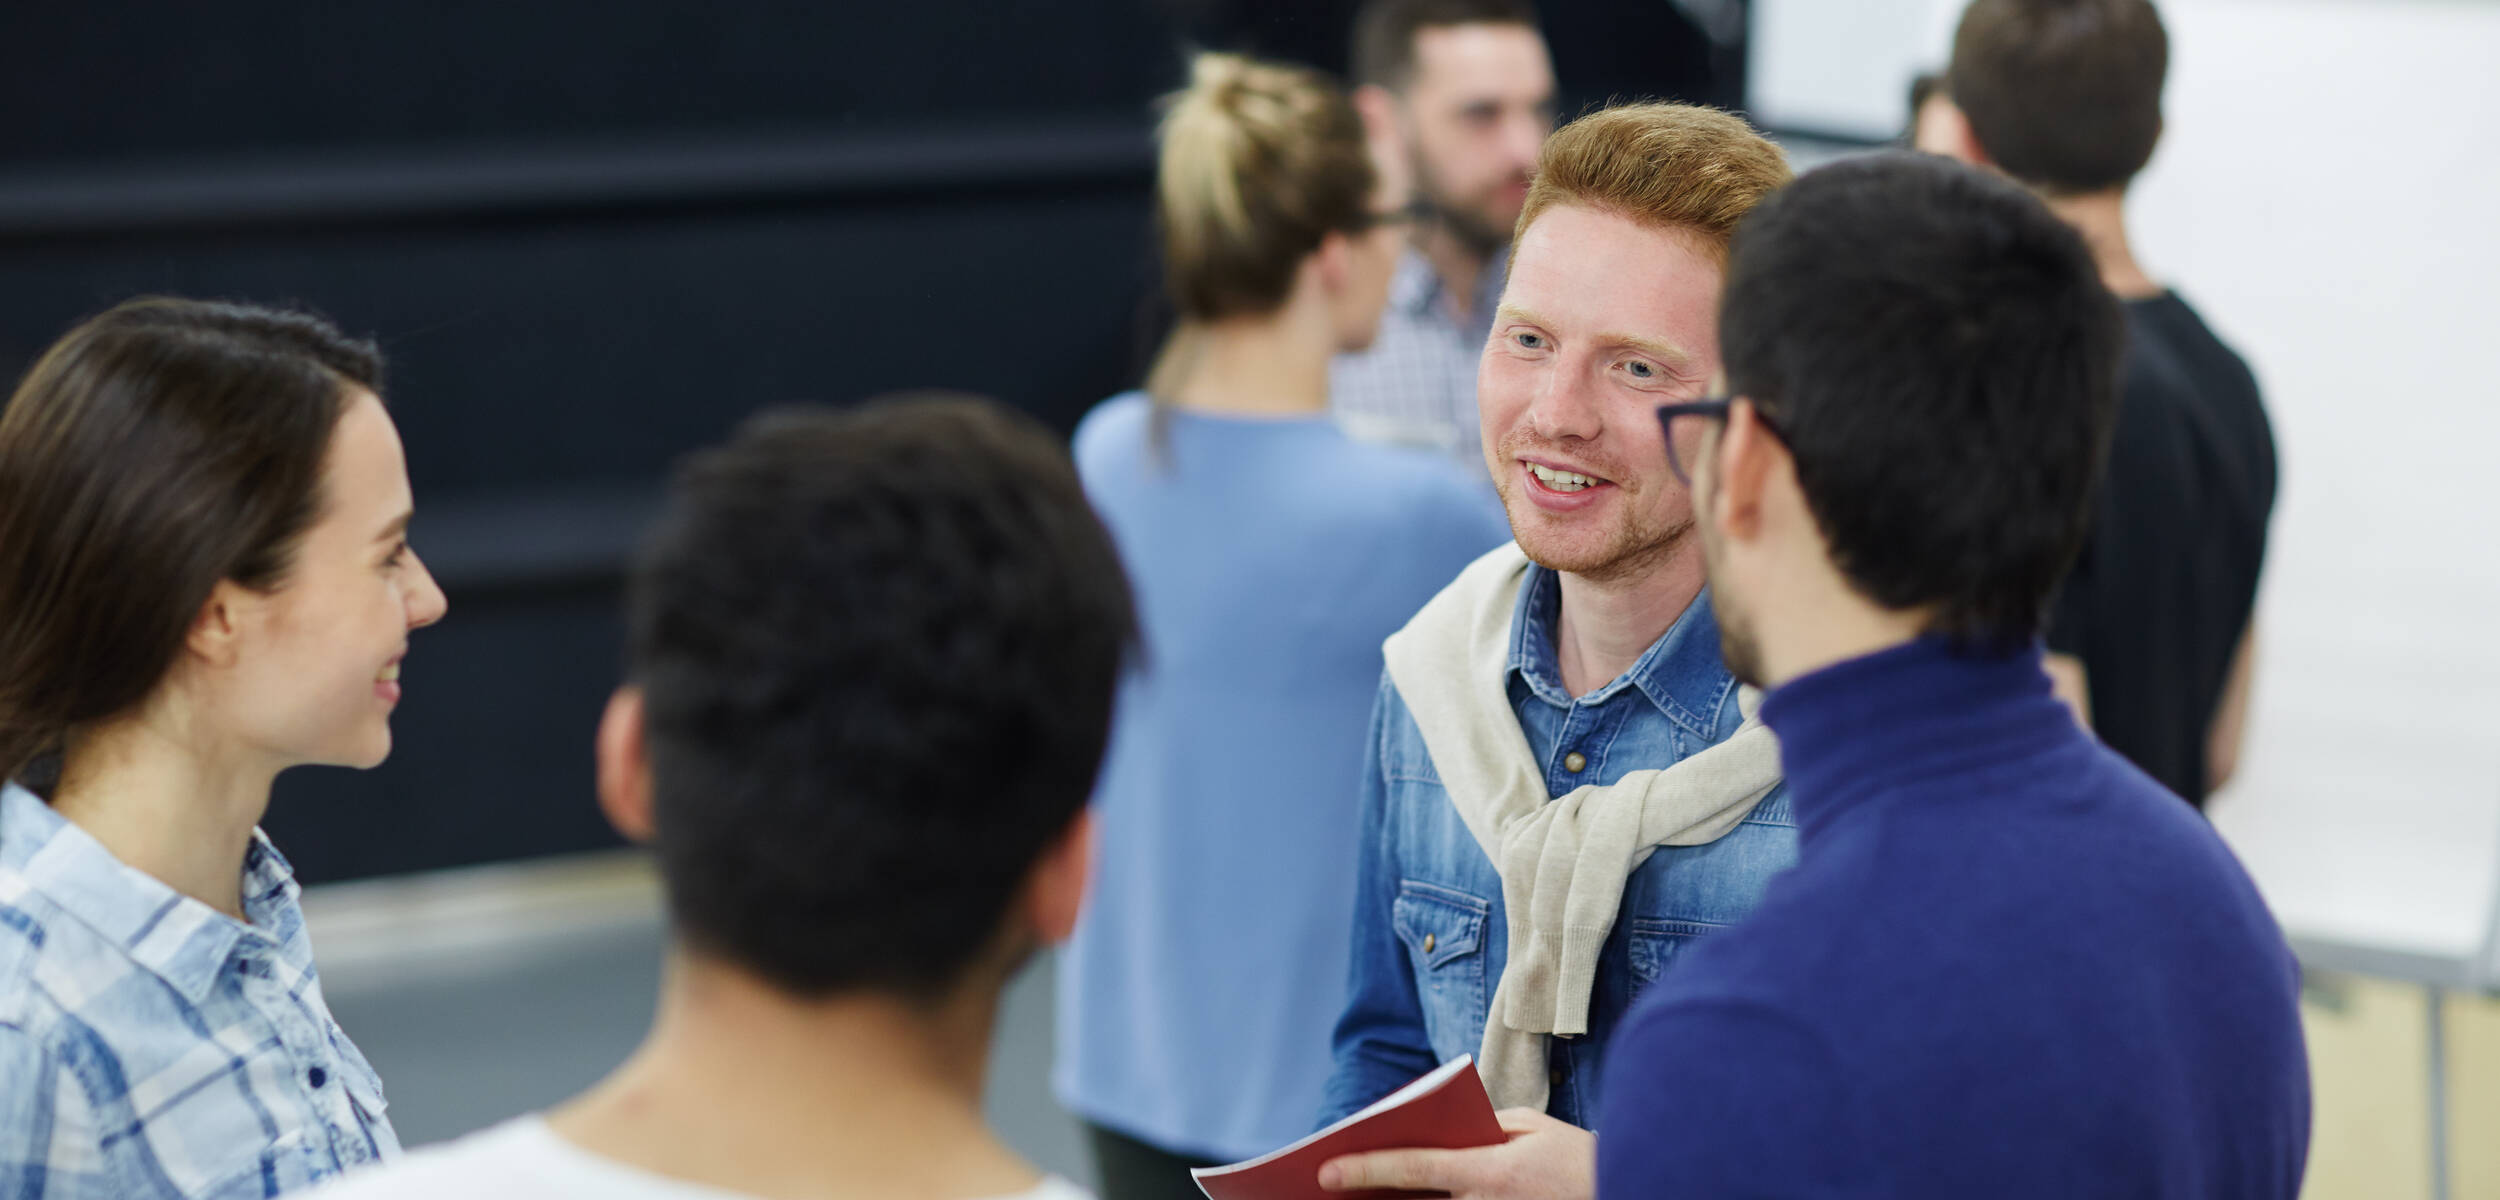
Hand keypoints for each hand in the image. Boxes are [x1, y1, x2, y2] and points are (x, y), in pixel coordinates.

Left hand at [1316, 1109, 1594, 1199]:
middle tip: (1335, 1191)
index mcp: (1490, 1171)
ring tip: (1368, 1196)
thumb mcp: (1534, 1128)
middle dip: (1378, 1197)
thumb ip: (1485, 1125)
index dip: (1365, 1168)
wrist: (1631, 1186)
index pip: (1413, 1167)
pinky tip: (1411, 1197)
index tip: (1325, 1171)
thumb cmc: (1579, 1161)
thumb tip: (1447, 1133)